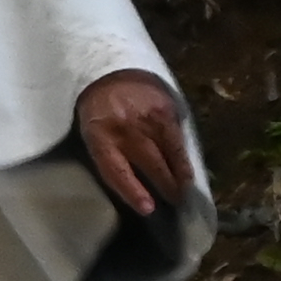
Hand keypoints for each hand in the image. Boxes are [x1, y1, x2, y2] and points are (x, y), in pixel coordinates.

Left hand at [75, 70, 193, 218]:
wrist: (109, 71)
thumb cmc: (99, 112)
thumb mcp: (93, 135)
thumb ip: (110, 158)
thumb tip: (136, 188)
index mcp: (100, 137)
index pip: (117, 170)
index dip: (133, 191)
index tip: (148, 209)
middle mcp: (126, 128)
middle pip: (150, 164)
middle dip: (165, 186)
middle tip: (175, 201)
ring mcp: (148, 118)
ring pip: (170, 153)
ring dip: (180, 175)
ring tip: (184, 189)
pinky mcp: (166, 109)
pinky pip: (178, 139)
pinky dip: (184, 157)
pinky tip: (187, 169)